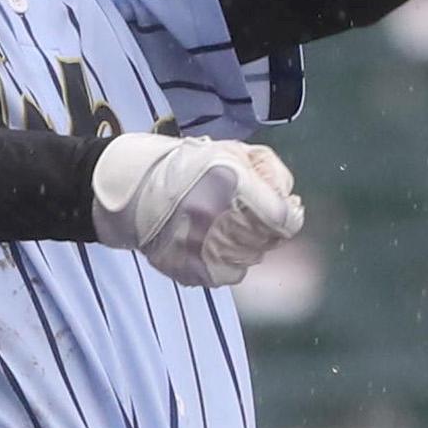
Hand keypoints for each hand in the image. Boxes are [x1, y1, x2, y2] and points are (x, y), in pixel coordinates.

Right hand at [92, 133, 303, 288]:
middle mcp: (215, 219)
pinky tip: (213, 243)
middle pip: (268, 241)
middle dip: (266, 228)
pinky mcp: (189, 271)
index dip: (289, 214)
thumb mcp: (235, 152)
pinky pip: (229, 275)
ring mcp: (201, 249)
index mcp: (229, 184)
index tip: (285, 209)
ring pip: (250, 260)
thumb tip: (292, 205)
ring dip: (247, 245)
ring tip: (228, 226)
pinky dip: (228, 262)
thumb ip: (272, 173)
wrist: (135, 189)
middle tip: (249, 215)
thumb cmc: (189, 165)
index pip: (282, 218)